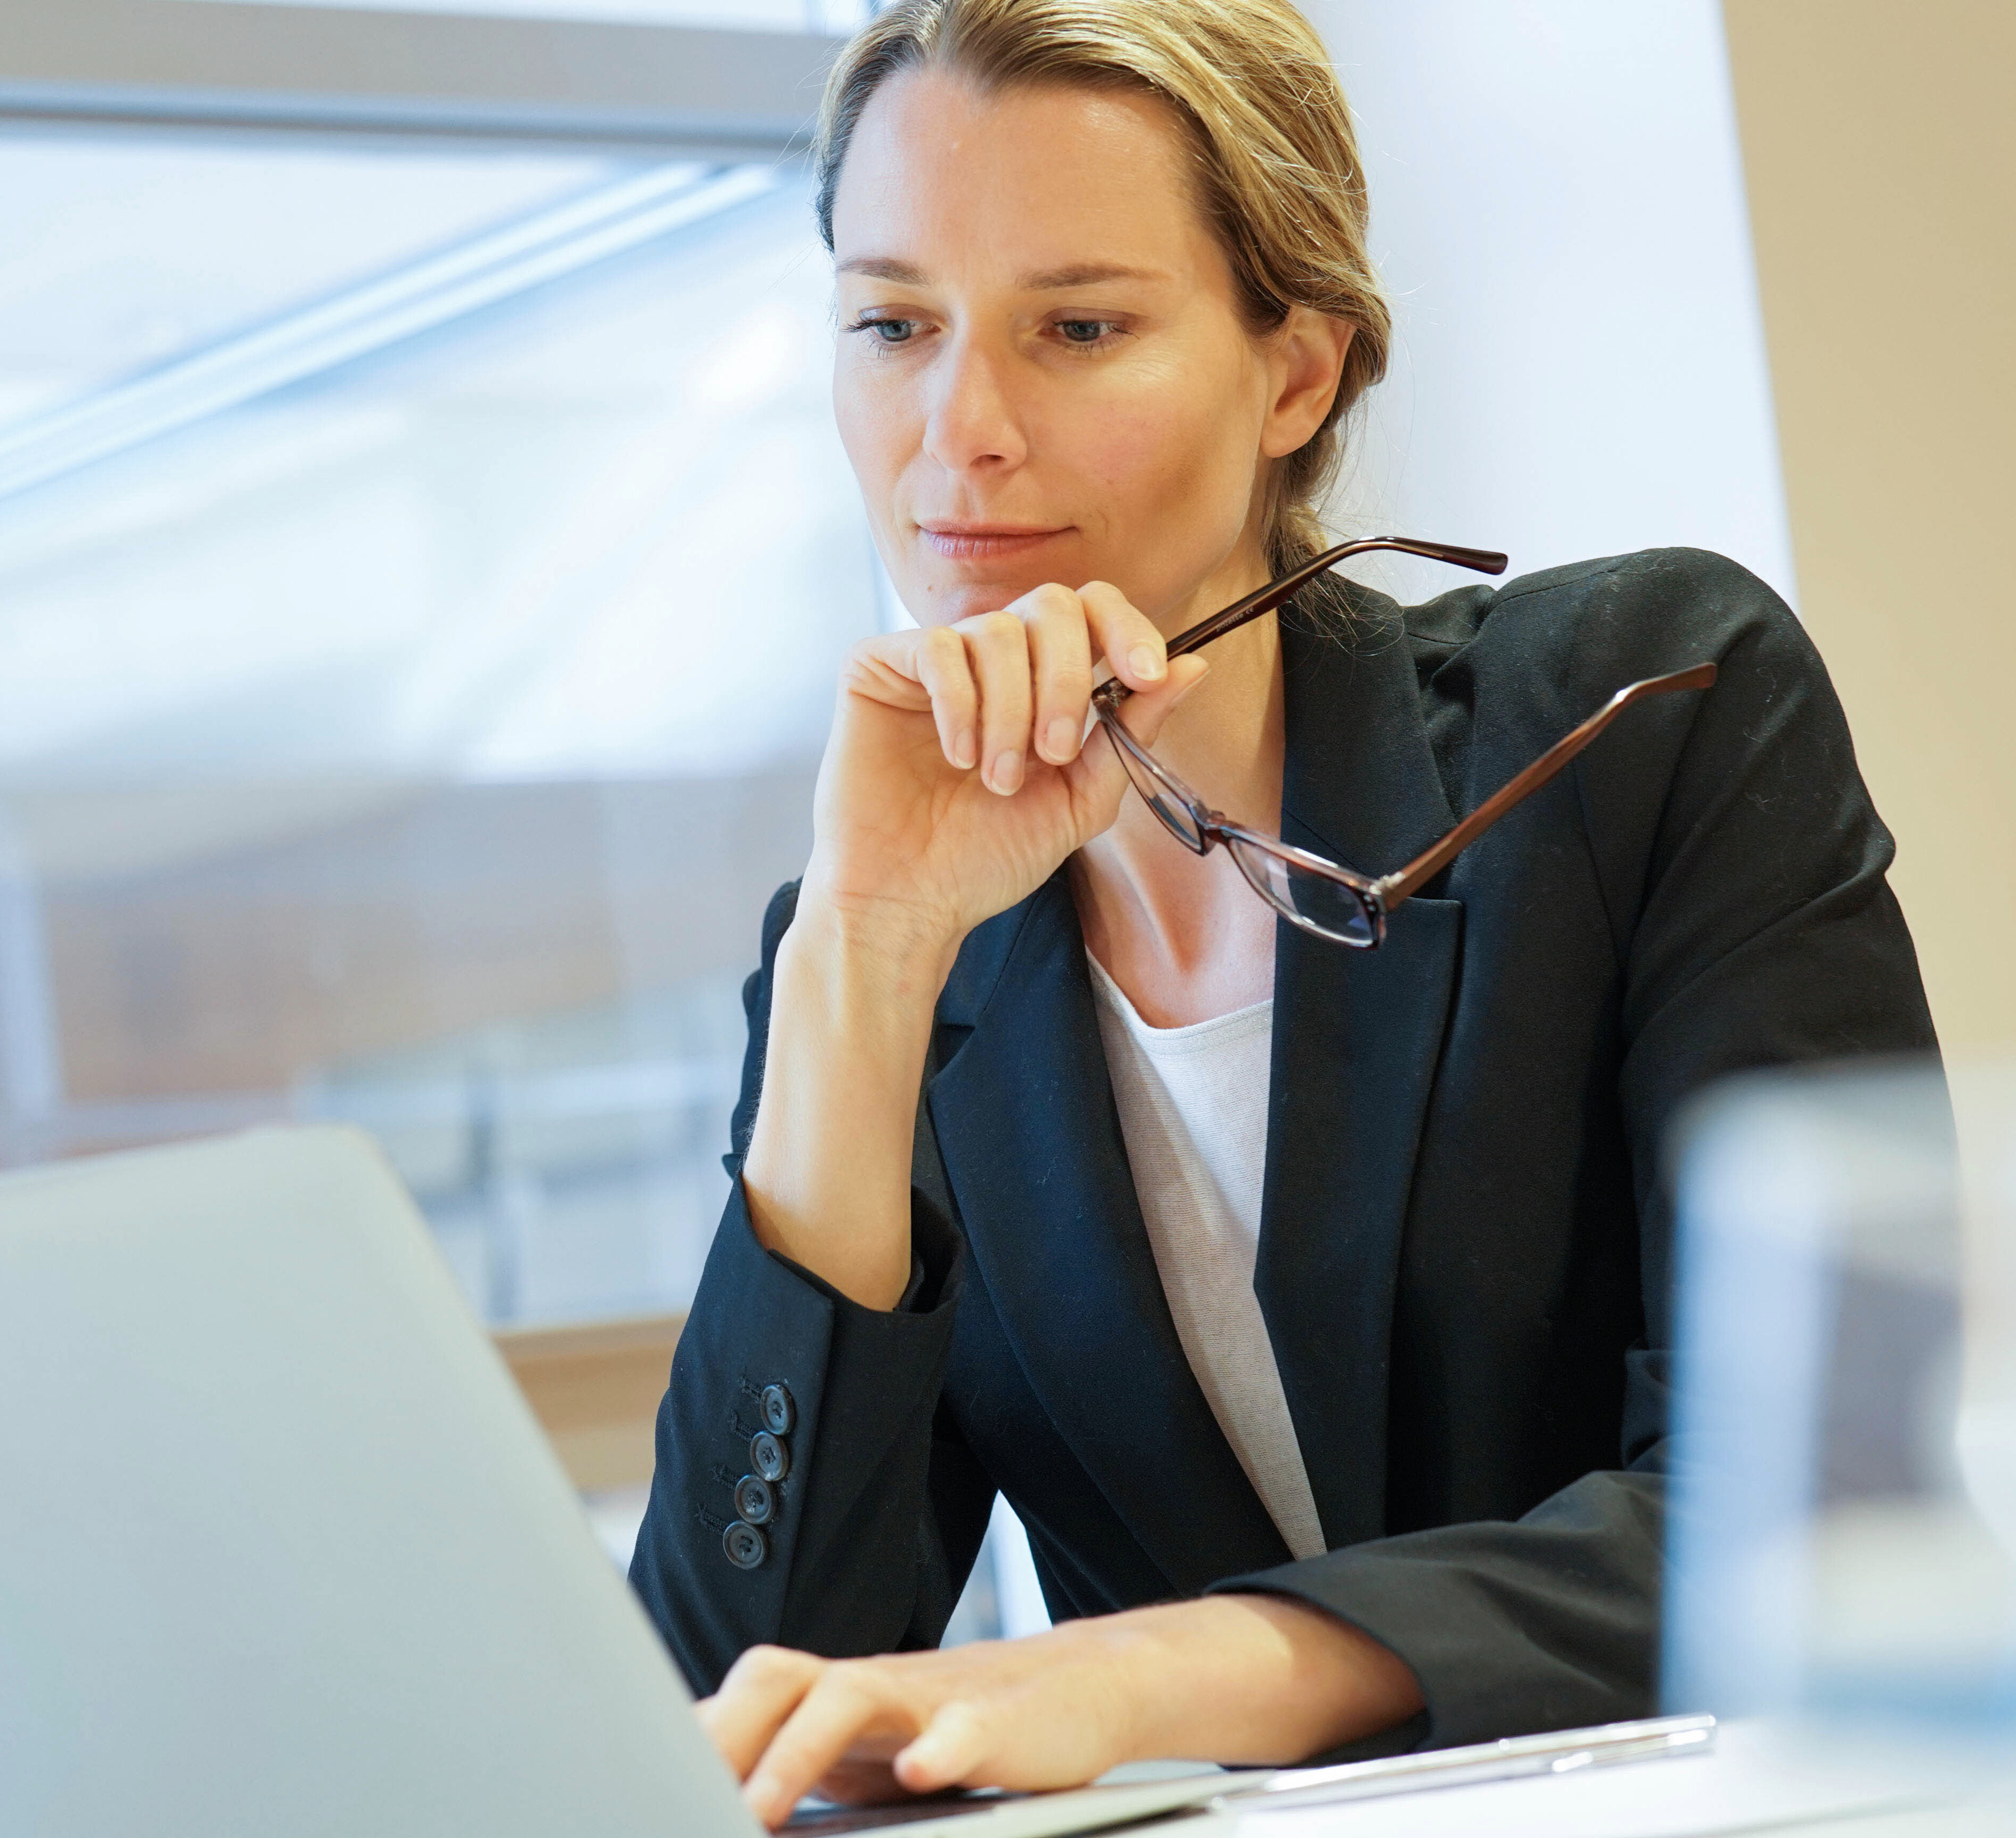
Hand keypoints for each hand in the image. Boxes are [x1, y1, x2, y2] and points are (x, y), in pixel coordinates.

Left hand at [698, 1595, 1424, 1829]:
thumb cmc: (962, 1733)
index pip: (737, 1700)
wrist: (1086, 1690)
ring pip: (851, 1695)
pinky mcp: (998, 1719)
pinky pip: (966, 1724)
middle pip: (773, 1678)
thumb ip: (792, 1768)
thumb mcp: (868, 1759)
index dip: (682, 1736)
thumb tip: (698, 1786)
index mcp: (831, 1699)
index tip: (630, 1783)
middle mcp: (871, 1687)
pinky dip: (943, 1745)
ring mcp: (933, 1697)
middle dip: (717, 1737)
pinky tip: (927, 1771)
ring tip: (760, 1809)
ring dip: (797, 1752)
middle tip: (674, 1797)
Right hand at [801, 581, 1209, 956]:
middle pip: (1052, 605)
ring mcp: (935, 658)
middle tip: (1056, 752)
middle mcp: (992, 659)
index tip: (1146, 676)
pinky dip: (958, 703)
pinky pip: (935, 647)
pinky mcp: (879, 665)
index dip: (1128, 629)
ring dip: (1010, 711)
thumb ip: (1132, 731)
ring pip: (997, 631)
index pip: (1094, 611)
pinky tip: (957, 756)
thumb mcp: (1081, 798)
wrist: (909, 900)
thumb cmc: (988, 857)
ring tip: (997, 778)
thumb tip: (1194, 666)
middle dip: (1067, 679)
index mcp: (1044, 680)